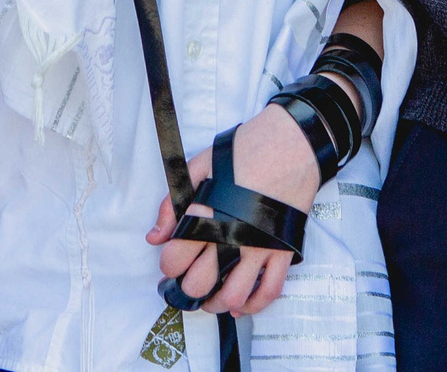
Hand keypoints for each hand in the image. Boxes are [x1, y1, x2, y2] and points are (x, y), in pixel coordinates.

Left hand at [145, 106, 320, 316]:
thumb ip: (172, 204)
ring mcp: (260, 244)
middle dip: (188, 290)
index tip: (170, 264)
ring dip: (217, 304)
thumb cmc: (245, 150)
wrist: (292, 141)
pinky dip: (254, 305)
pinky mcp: (283, 248)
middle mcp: (232, 234)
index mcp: (207, 212)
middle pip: (200, 284)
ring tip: (210, 299)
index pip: (175, 259)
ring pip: (234, 295)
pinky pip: (270, 290)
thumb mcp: (199, 165)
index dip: (168, 266)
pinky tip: (241, 304)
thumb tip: (155, 237)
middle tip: (187, 284)